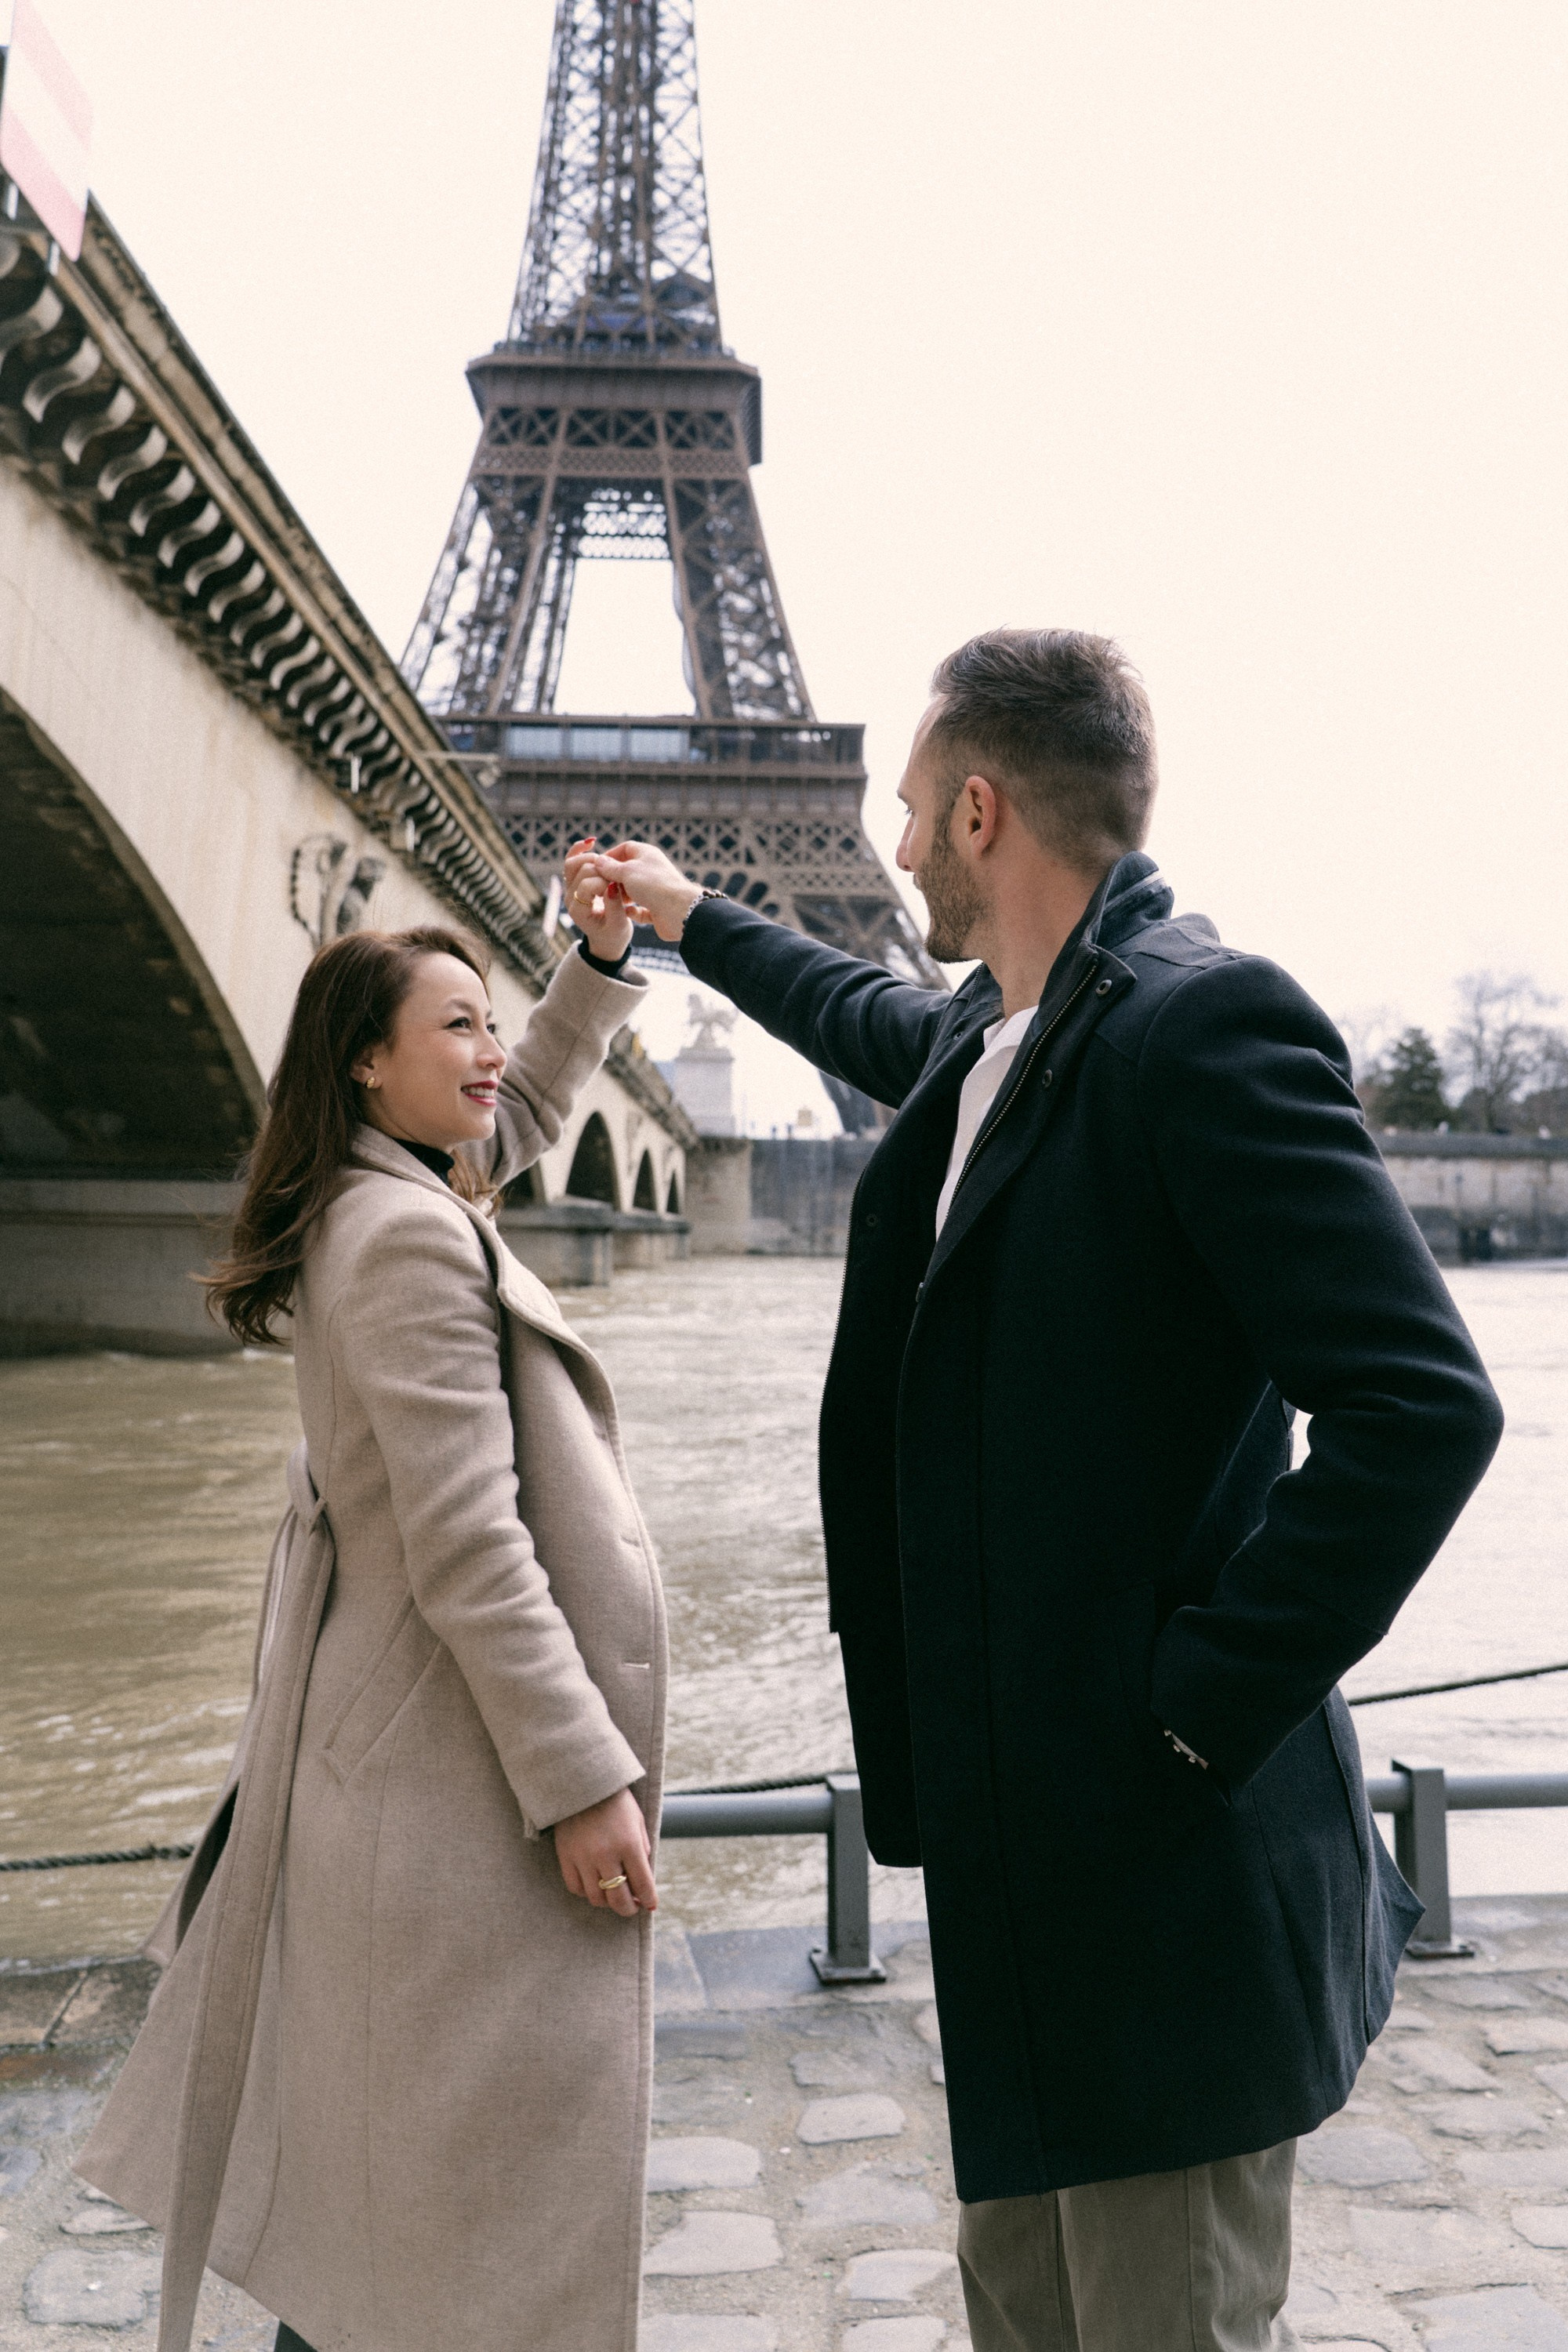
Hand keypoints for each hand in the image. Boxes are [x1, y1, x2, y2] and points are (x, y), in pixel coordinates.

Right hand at [553, 1784, 656, 1917]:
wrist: (583, 1782)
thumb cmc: (616, 1802)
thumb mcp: (638, 1821)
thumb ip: (642, 1850)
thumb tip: (643, 1881)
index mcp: (629, 1844)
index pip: (642, 1885)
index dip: (648, 1900)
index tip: (650, 1905)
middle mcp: (606, 1855)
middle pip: (618, 1898)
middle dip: (628, 1908)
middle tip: (632, 1907)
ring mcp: (583, 1857)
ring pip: (596, 1898)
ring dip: (607, 1901)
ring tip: (613, 1894)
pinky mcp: (565, 1856)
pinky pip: (575, 1887)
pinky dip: (586, 1892)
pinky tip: (593, 1885)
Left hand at [563, 837, 633, 962]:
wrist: (606, 938)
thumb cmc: (614, 934)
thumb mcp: (619, 926)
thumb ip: (615, 907)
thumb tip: (612, 885)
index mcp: (579, 911)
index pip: (587, 886)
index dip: (605, 882)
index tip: (619, 888)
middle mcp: (570, 898)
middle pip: (582, 871)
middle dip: (603, 870)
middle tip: (617, 877)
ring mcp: (569, 888)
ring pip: (573, 862)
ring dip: (593, 858)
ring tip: (610, 864)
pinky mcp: (574, 881)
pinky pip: (571, 860)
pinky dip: (579, 849)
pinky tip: (592, 842)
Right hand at [579, 840, 702, 941]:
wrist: (679, 910)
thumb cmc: (653, 885)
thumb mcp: (626, 871)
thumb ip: (610, 867)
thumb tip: (598, 860)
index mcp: (648, 854)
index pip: (625, 848)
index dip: (610, 856)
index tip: (596, 866)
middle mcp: (652, 870)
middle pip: (627, 871)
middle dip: (614, 878)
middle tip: (602, 885)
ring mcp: (656, 890)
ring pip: (633, 891)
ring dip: (622, 895)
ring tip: (614, 899)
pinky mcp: (658, 908)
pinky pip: (641, 909)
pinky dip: (633, 911)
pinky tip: (628, 912)